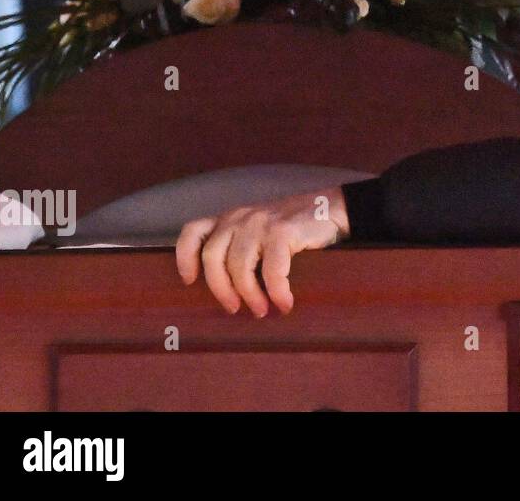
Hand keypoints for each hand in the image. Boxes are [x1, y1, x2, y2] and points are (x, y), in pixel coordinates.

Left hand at [175, 186, 349, 316]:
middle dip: (221, 289)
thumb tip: (227, 290)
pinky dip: (277, 291)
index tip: (189, 281)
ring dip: (250, 295)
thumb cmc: (296, 228)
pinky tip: (285, 303)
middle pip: (213, 257)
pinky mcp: (283, 231)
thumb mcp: (260, 230)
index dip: (185, 257)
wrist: (335, 207)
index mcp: (231, 218)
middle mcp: (240, 217)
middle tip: (234, 309)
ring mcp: (261, 222)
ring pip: (239, 267)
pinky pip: (272, 270)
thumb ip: (241, 246)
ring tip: (263, 311)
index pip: (193, 231)